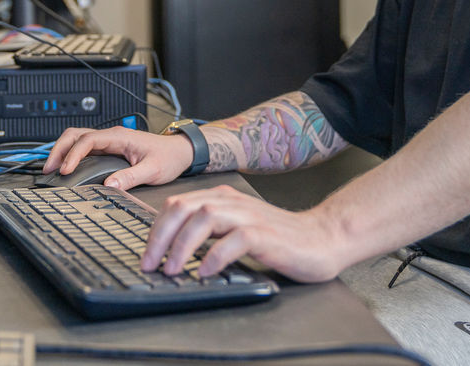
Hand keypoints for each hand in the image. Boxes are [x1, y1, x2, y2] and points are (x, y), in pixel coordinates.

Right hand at [43, 125, 192, 189]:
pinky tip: (67, 168)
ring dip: (62, 151)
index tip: (66, 170)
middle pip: (76, 134)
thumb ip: (131, 177)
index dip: (73, 155)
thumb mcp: (153, 170)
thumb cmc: (169, 157)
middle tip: (49, 169)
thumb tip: (109, 185)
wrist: (180, 151)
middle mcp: (112, 135)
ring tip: (52, 169)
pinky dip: (71, 155)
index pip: (88, 140)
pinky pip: (84, 147)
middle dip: (59, 149)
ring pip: (77, 139)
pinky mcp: (109, 148)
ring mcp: (109, 141)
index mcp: (120, 137)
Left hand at [140, 184, 348, 282]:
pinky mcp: (266, 234)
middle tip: (150, 263)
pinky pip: (234, 240)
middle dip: (160, 237)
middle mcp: (233, 203)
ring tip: (173, 269)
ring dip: (182, 245)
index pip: (177, 204)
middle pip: (184, 207)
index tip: (147, 254)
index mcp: (222, 199)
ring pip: (204, 218)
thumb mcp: (238, 227)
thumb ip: (211, 230)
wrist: (322, 237)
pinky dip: (215, 255)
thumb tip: (172, 249)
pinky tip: (206, 271)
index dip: (155, 229)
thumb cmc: (280, 237)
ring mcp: (250, 216)